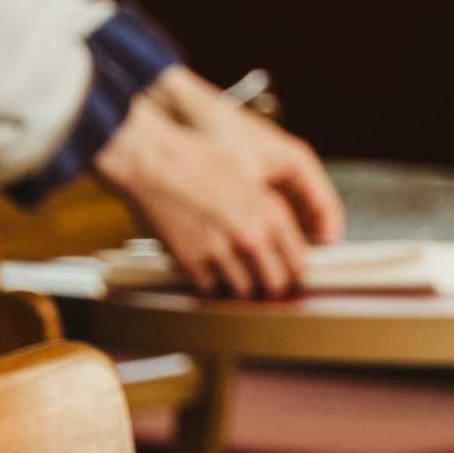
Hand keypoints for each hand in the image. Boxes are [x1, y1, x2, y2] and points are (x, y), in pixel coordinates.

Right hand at [90, 68, 343, 296]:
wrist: (154, 161)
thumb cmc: (199, 160)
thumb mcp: (252, 177)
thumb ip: (272, 213)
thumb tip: (285, 244)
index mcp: (270, 213)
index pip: (299, 264)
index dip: (293, 270)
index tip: (286, 271)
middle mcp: (251, 237)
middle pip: (276, 285)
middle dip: (270, 284)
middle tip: (261, 279)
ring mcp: (222, 253)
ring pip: (244, 292)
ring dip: (240, 285)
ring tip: (231, 269)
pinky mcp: (193, 263)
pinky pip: (211, 289)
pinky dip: (210, 282)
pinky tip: (206, 264)